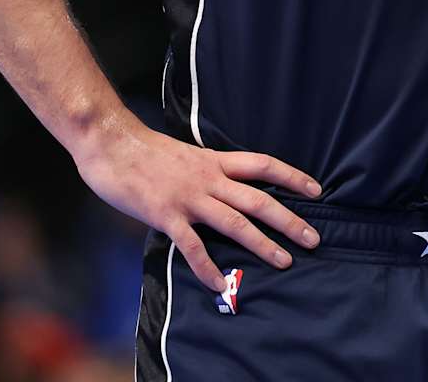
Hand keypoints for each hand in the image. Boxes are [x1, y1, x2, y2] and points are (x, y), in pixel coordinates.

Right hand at [76, 119, 323, 291]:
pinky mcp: (166, 215)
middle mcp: (208, 178)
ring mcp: (188, 197)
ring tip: (284, 262)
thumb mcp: (186, 154)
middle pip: (258, 199)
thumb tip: (223, 187)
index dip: (291, 177)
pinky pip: (192, 246)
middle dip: (288, 220)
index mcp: (213, 161)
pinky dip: (207, 267)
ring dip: (261, 244)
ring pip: (234, 222)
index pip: (262, 165)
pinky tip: (220, 284)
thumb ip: (206, 171)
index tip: (316, 190)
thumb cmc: (144, 149)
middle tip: (313, 238)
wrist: (110, 142)